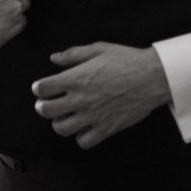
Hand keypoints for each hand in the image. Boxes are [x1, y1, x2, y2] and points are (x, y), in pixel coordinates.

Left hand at [31, 41, 169, 149]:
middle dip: (42, 106)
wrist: (152, 77)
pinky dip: (81, 136)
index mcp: (76, 78)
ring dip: (59, 122)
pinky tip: (85, 127)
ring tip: (65, 116)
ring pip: (61, 129)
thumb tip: (54, 58)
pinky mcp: (106, 128)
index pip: (42, 88)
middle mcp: (80, 99)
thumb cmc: (126, 60)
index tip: (42, 87)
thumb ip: (73, 54)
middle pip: (46, 111)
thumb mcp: (99, 49)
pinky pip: (84, 141)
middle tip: (48, 103)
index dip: (39, 88)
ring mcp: (92, 116)